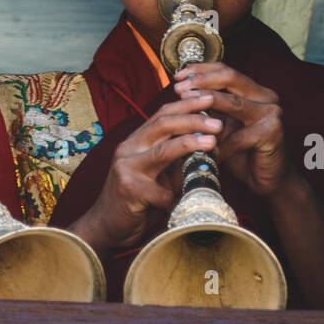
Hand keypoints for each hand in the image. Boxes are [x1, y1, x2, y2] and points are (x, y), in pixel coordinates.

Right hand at [71, 92, 223, 255]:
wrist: (106, 225)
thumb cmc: (137, 199)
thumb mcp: (156, 173)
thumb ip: (176, 159)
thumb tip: (211, 144)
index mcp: (135, 141)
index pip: (162, 114)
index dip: (186, 104)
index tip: (209, 98)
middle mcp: (128, 149)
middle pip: (162, 124)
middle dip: (192, 119)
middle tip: (217, 122)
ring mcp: (126, 168)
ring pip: (162, 151)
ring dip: (190, 144)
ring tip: (212, 141)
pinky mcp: (129, 190)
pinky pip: (163, 191)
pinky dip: (180, 195)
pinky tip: (189, 199)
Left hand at [172, 62, 293, 199]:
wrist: (268, 179)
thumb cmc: (242, 151)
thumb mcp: (223, 124)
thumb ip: (211, 108)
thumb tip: (181, 91)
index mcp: (255, 90)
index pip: (226, 70)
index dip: (201, 70)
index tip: (179, 76)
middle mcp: (266, 97)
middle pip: (230, 78)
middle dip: (202, 81)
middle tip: (179, 89)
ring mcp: (272, 113)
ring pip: (234, 103)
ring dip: (206, 103)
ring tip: (185, 106)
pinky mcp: (272, 133)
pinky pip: (238, 136)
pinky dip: (218, 142)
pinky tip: (200, 146)